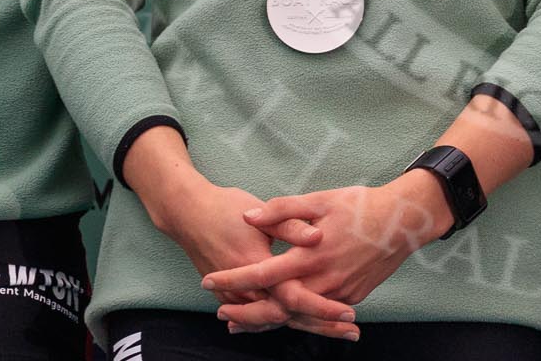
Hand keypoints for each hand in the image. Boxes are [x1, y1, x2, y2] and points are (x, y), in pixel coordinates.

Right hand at [121, 127, 354, 339]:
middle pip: (289, 317)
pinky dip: (284, 324)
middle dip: (321, 326)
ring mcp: (236, 297)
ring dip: (306, 327)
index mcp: (256, 264)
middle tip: (353, 333)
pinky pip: (260, 318)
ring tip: (338, 333)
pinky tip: (305, 327)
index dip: (322, 307)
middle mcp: (246, 288)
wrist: (187, 215)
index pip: (294, 296)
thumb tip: (318, 236)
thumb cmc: (225, 208)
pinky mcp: (231, 298)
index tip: (347, 312)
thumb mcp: (260, 211)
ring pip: (276, 321)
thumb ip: (290, 225)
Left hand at [202, 173, 452, 332]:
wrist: (404, 221)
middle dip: (245, 314)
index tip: (209, 281)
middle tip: (221, 315)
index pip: (262, 273)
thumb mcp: (320, 200)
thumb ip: (282, 209)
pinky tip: (280, 314)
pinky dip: (295, 318)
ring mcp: (338, 293)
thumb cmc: (361, 205)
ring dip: (266, 320)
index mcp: (310, 255)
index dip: (233, 278)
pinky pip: (317, 313)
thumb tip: (249, 215)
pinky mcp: (351, 298)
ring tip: (241, 323)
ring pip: (296, 316)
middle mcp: (323, 280)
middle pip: (275, 307)